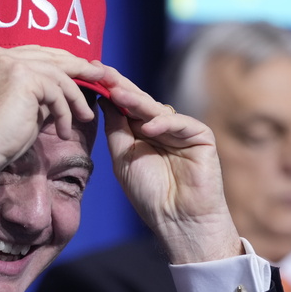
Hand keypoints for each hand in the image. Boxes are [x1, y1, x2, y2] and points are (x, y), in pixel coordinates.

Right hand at [0, 45, 103, 204]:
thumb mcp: (20, 106)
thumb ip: (38, 93)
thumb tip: (65, 91)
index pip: (35, 53)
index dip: (61, 62)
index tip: (81, 71)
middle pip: (48, 57)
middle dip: (77, 68)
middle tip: (99, 77)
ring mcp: (9, 63)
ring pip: (56, 75)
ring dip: (74, 98)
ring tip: (85, 116)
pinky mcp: (23, 77)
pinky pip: (56, 92)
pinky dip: (65, 111)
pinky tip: (64, 130)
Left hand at [99, 65, 241, 263]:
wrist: (176, 220)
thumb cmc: (149, 193)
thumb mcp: (123, 157)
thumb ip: (115, 128)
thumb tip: (102, 99)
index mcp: (142, 132)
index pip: (124, 106)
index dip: (109, 90)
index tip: (90, 73)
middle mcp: (161, 127)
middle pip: (139, 101)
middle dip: (120, 86)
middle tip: (102, 71)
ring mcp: (181, 130)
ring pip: (157, 109)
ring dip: (137, 101)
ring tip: (117, 94)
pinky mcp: (201, 136)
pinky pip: (181, 123)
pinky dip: (164, 124)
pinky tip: (147, 128)